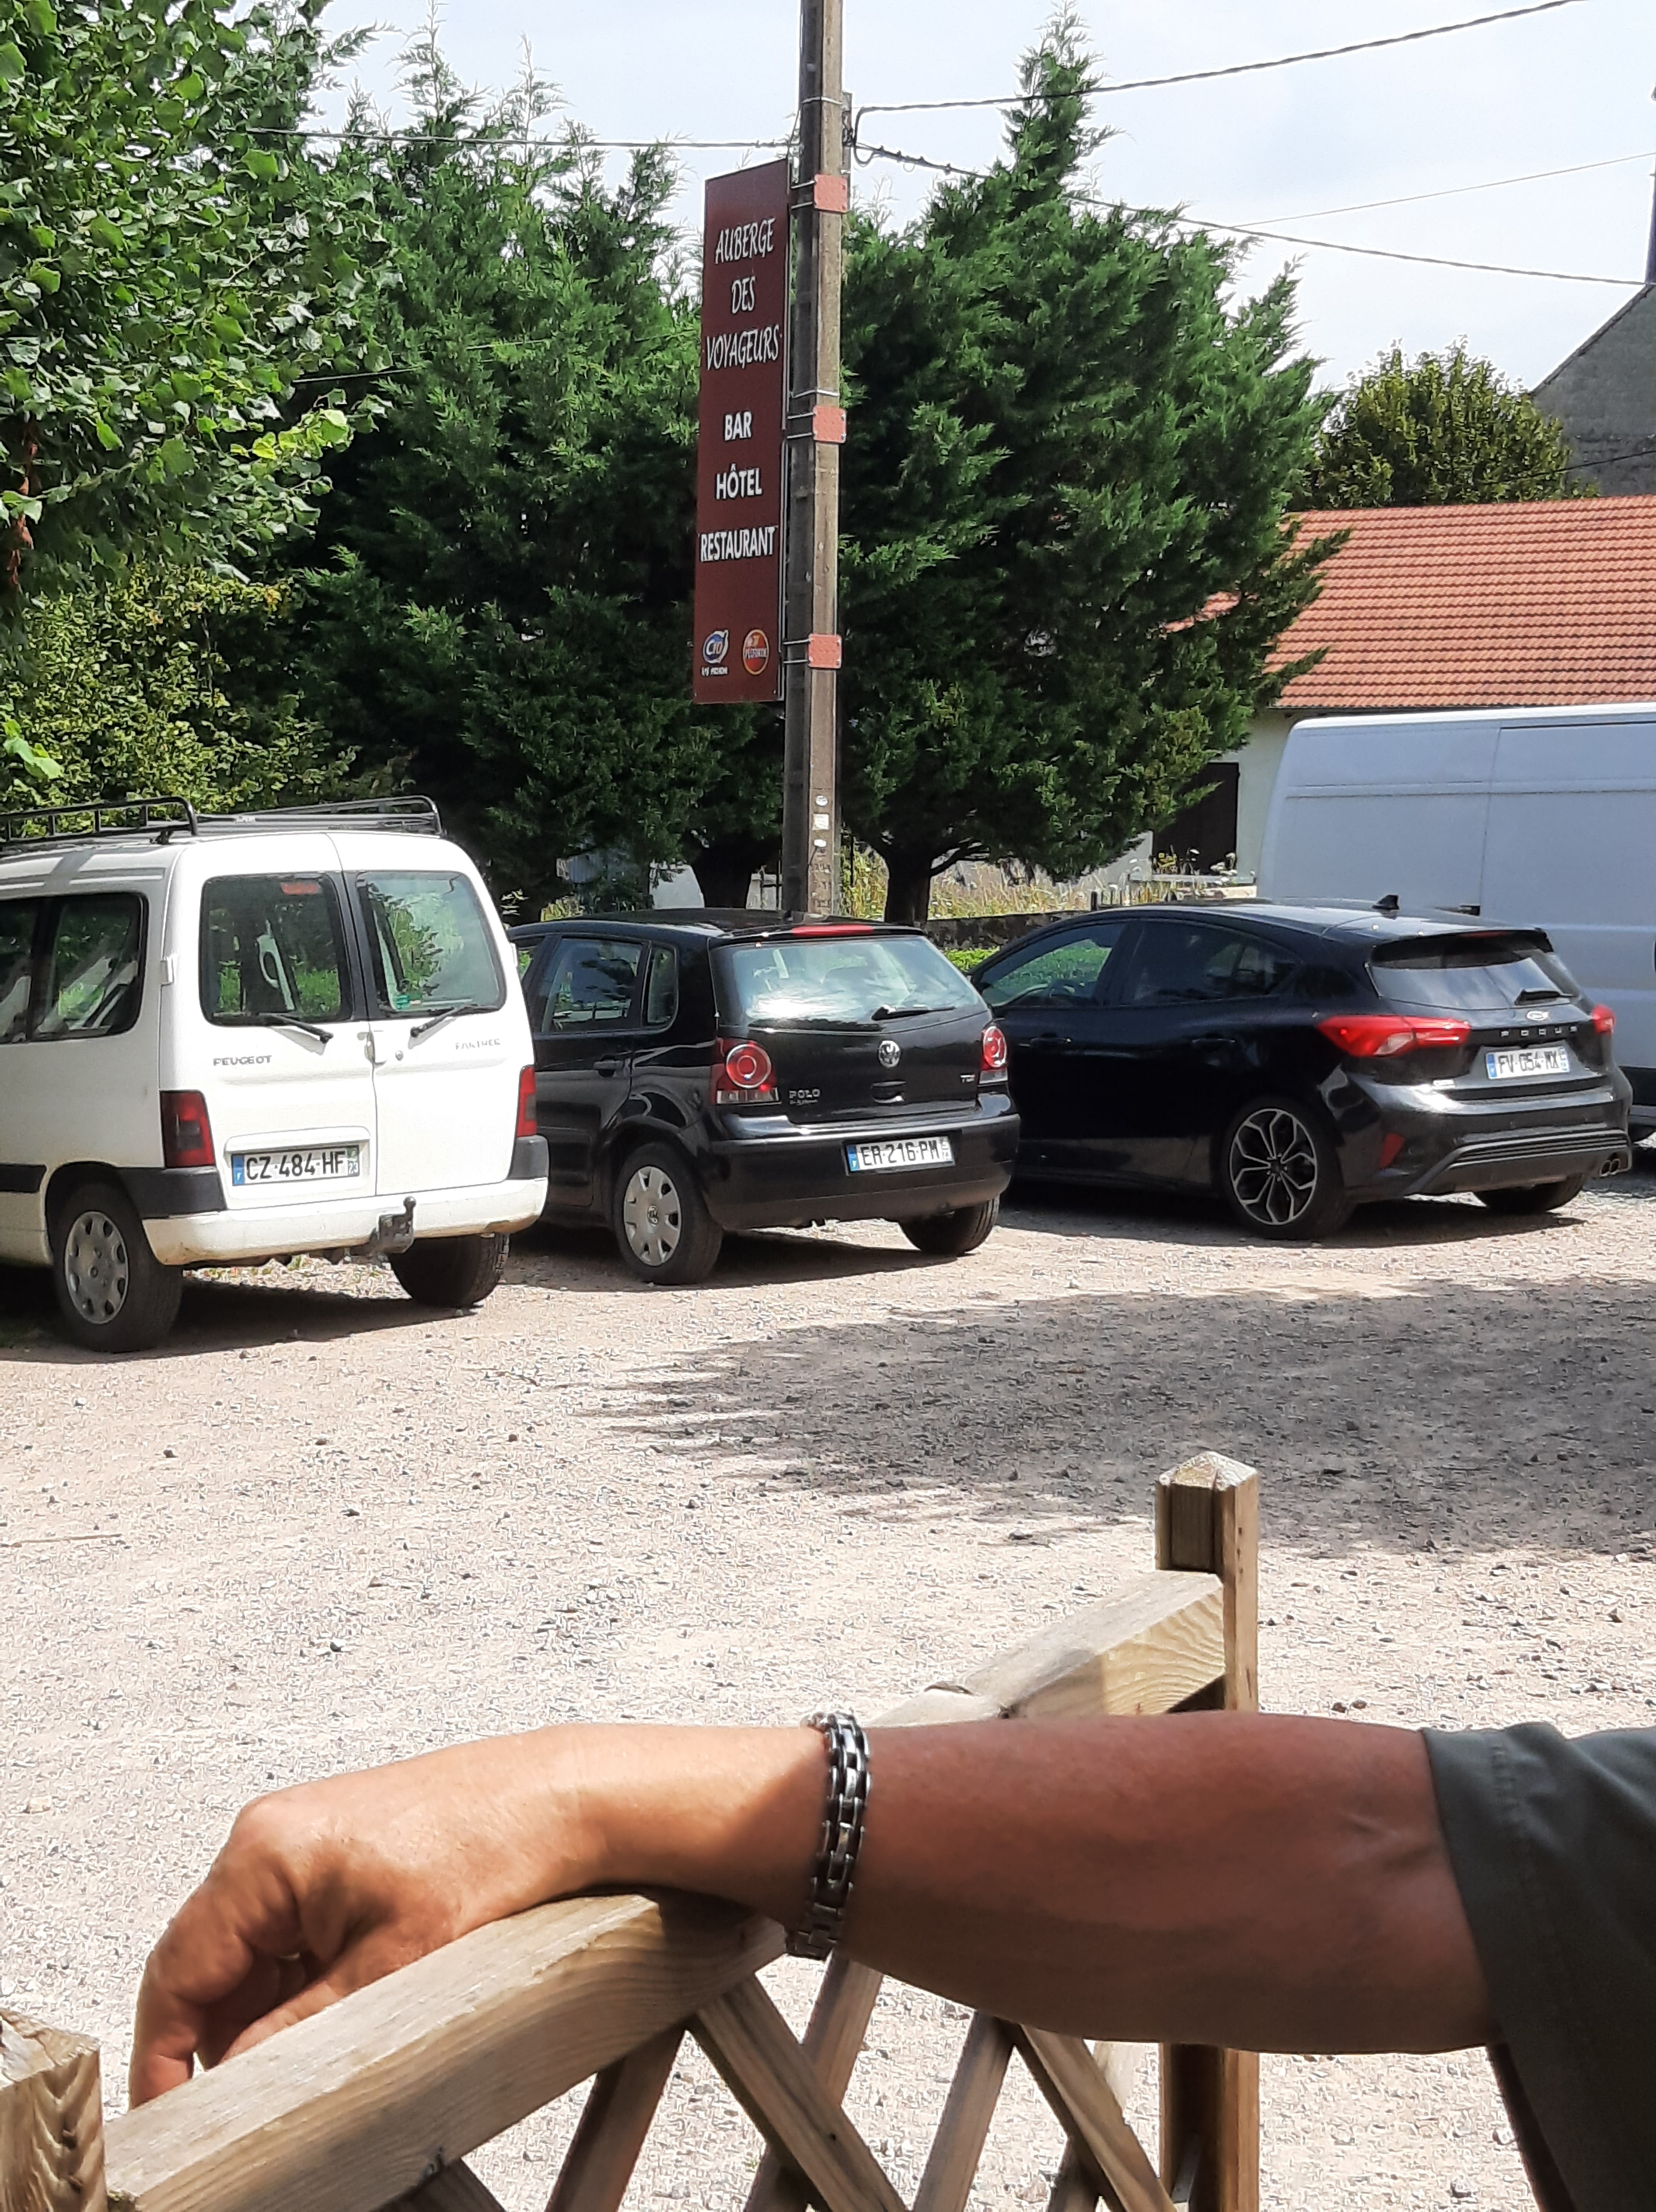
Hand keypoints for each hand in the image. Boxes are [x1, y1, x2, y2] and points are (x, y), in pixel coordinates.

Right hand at [128, 1730, 602, 2104]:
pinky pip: (287, 1928)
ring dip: (270, 2006)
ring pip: (248, 1951)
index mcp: (264, 1853)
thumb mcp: (389, 1966)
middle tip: (258, 2091)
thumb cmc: (491, 1849)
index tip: (169, 2115)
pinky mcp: (331, 1848)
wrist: (558, 1797)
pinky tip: (350, 1995)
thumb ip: (297, 2031)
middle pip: (207, 1963)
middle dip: (225, 2034)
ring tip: (332, 2032)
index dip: (165, 2056)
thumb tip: (236, 2082)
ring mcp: (299, 1837)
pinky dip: (302, 1975)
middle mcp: (269, 1835)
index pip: (177, 1973)